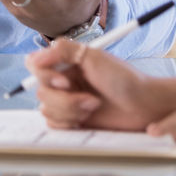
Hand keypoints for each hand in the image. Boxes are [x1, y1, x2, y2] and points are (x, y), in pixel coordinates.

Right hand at [26, 38, 161, 130]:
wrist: (144, 106)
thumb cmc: (124, 79)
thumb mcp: (94, 56)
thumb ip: (63, 50)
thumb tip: (32, 59)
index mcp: (66, 64)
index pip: (35, 66)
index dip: (45, 75)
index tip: (66, 81)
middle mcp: (63, 82)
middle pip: (40, 91)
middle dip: (65, 99)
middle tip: (91, 99)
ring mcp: (67, 102)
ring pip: (46, 110)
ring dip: (71, 110)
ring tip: (94, 107)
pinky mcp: (72, 121)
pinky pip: (53, 125)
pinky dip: (69, 123)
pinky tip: (88, 118)